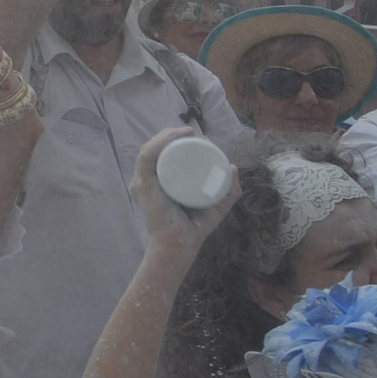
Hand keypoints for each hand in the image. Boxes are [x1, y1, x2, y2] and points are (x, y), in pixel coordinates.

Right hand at [131, 127, 238, 256]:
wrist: (181, 244)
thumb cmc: (194, 227)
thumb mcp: (216, 204)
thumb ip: (228, 191)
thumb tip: (234, 168)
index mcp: (158, 181)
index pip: (161, 154)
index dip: (174, 139)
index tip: (195, 135)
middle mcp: (146, 178)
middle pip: (155, 148)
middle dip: (171, 134)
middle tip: (192, 133)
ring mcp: (142, 181)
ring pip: (150, 149)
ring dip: (166, 135)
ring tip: (186, 132)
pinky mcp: (143, 184)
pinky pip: (147, 158)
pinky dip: (158, 144)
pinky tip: (172, 138)